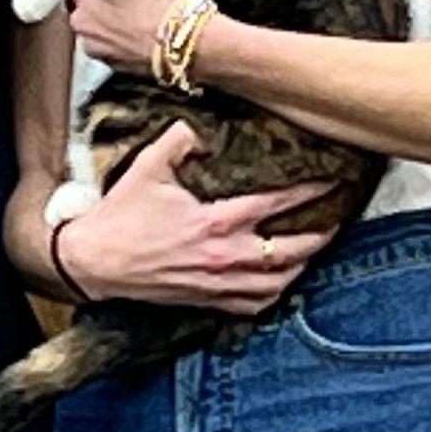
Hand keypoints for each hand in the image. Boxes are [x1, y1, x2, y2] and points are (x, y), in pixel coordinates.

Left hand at [62, 0, 210, 78]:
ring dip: (112, 26)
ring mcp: (93, 47)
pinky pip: (111, 49)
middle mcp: (81, 22)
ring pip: (99, 31)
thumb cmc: (161, 0)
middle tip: (133, 4)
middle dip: (105, 7)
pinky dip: (121, 43)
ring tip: (139, 22)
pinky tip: (140, 38)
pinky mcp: (110, 66)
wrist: (183, 41)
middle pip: (88, 9)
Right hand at [68, 120, 329, 314]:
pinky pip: (253, 305)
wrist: (94, 262)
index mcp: (216, 220)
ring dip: (301, 265)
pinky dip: (273, 294)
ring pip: (277, 282)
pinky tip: (279, 282)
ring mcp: (217, 284)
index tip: (331, 181)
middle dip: (319, 234)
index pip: (277, 204)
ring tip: (313, 248)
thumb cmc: (121, 215)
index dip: (310, 191)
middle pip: (290, 251)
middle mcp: (224, 256)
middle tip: (336, 219)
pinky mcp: (206, 301)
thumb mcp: (149, 166)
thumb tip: (203, 126)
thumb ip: (181, 140)